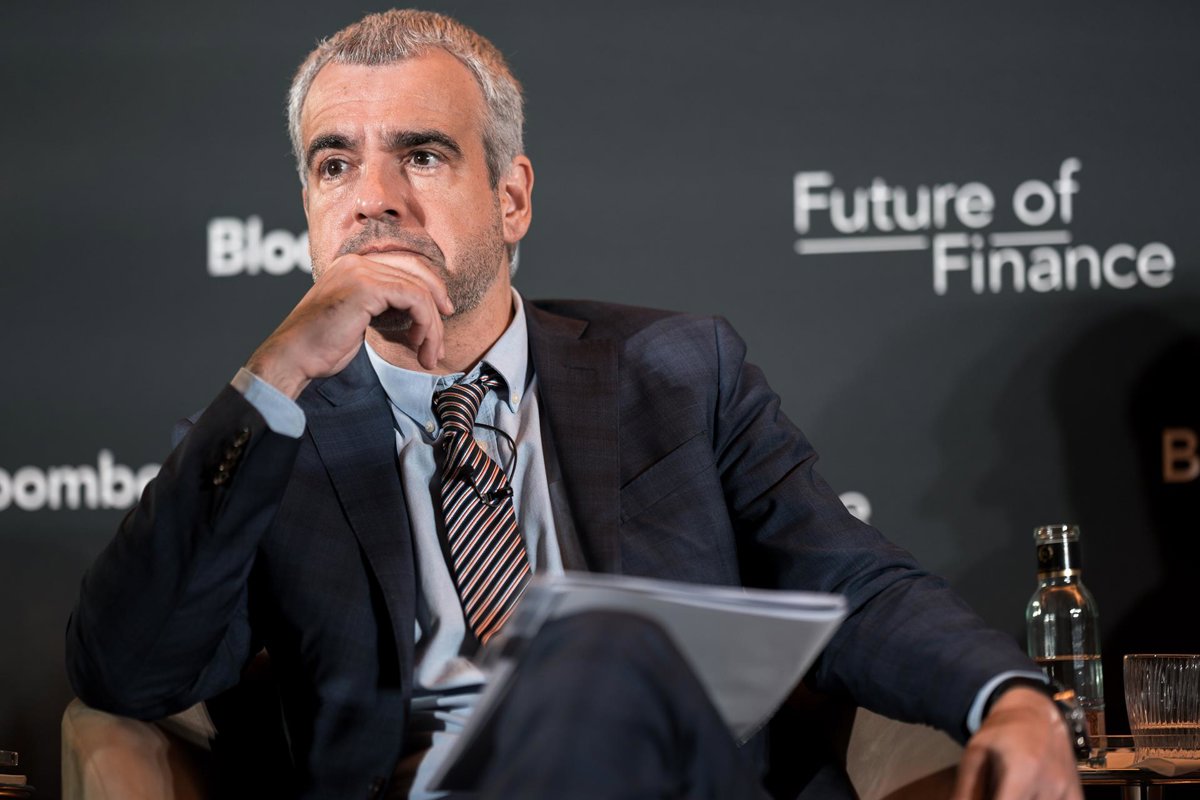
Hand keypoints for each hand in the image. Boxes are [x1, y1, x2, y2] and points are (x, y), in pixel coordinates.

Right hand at [245, 252, 454, 397]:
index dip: (429, 290)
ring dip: (431, 326)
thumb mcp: (356, 319)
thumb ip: (381, 307)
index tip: (440, 318)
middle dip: (437, 306)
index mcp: (352, 265)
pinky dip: (425, 323)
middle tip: (441, 340)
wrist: (293, 357)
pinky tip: (419, 345)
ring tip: (430, 354)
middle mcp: (356, 261)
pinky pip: (414, 298)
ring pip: (419, 290)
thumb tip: (416, 310)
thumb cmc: (320, 346)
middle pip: (416, 273)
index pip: (404, 267)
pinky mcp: (367, 287)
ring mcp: (360, 271)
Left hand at [952, 687, 1081, 799]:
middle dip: (1007, 799)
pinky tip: (1031, 795)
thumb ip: (966, 787)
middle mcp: (1050, 783)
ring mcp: (1066, 789)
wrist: (1035, 712)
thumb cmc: (1001, 732)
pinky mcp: (1075, 792)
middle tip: (1000, 790)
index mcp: (1022, 771)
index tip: (989, 796)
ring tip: (1013, 790)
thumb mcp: (975, 753)